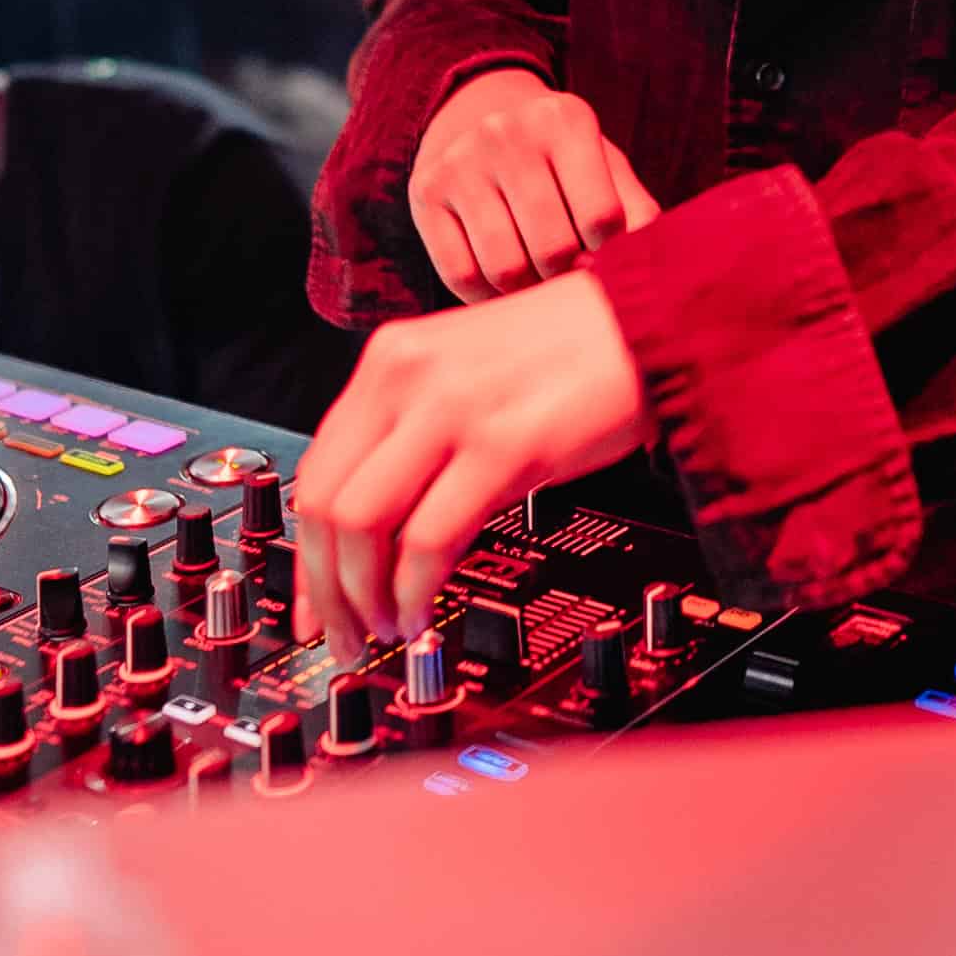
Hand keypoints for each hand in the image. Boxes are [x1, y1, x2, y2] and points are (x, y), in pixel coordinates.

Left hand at [292, 276, 649, 657]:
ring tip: (388, 629)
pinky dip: (416, 591)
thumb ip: (412, 437)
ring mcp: (451, 408)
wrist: (647, 321)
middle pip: (326, 505)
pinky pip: (431, 539)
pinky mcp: (504, 445)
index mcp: (390, 360)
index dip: (307, 554)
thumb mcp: (464, 377)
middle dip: (326, 589)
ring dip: (365, 598)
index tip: (312, 603)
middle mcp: (407, 377)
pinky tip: (425, 610)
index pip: (316, 470)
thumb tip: (375, 535)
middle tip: (343, 635)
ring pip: (362, 526)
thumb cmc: (568, 354)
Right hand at [408, 66, 659, 296]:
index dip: (609, 256)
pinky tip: (500, 281)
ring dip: (527, 292)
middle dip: (566, 277)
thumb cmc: (559, 160)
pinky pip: (460, 276)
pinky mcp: (425, 191)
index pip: (602, 217)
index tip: (603, 261)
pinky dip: (487, 297)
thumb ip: (636, 214)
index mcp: (565, 119)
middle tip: (569, 277)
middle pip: (553, 249)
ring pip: (504, 269)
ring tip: (537, 279)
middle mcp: (507, 132)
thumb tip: (644, 271)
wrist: (478, 116)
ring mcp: (460, 160)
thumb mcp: (603, 167)